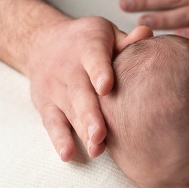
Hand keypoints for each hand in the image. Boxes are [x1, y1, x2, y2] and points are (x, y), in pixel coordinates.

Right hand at [28, 18, 151, 160]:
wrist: (41, 41)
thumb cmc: (88, 41)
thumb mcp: (106, 33)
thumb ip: (126, 40)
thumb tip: (147, 34)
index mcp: (86, 44)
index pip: (93, 57)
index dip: (99, 71)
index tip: (106, 87)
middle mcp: (67, 66)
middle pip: (80, 92)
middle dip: (90, 114)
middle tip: (101, 133)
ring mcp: (54, 87)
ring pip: (68, 111)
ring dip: (81, 131)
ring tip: (96, 148)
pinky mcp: (45, 104)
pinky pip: (52, 123)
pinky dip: (59, 139)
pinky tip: (68, 154)